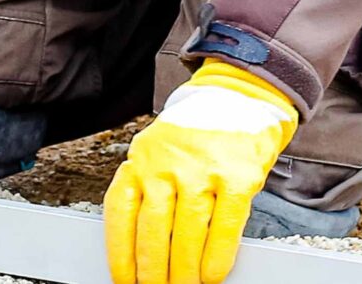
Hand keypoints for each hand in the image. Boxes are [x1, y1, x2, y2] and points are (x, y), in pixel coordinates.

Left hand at [103, 61, 298, 283]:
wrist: (240, 95)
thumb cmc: (196, 134)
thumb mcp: (159, 152)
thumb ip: (148, 190)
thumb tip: (142, 250)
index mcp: (141, 158)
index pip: (122, 212)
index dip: (121, 253)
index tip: (124, 279)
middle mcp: (168, 162)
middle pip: (154, 228)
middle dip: (153, 270)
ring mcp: (203, 167)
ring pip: (189, 231)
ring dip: (185, 270)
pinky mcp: (238, 174)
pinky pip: (226, 224)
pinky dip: (218, 254)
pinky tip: (213, 274)